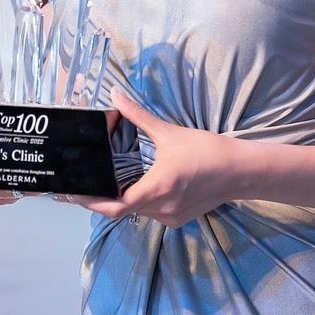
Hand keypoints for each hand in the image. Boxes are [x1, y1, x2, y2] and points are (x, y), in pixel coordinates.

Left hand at [78, 89, 237, 228]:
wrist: (241, 170)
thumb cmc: (208, 151)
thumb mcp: (170, 133)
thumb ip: (138, 115)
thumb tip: (115, 95)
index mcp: (157, 188)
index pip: (114, 206)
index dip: (90, 202)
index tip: (73, 193)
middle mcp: (161, 209)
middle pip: (122, 208)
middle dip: (103, 197)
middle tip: (85, 182)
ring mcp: (171, 217)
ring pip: (136, 211)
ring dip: (123, 198)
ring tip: (108, 181)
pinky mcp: (179, 218)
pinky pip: (151, 212)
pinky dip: (140, 200)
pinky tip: (139, 184)